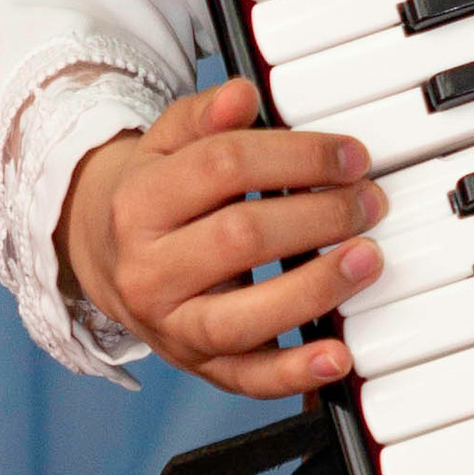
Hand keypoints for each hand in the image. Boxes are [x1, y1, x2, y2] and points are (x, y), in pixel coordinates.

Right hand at [57, 76, 386, 394]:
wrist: (104, 259)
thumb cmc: (154, 196)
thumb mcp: (164, 145)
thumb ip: (203, 116)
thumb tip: (241, 95)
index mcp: (139, 203)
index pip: (223, 167)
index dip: (297, 157)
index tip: (350, 156)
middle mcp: (148, 270)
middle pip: (241, 237)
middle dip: (318, 216)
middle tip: (369, 202)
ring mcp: (172, 325)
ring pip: (244, 316)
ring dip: (315, 288)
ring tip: (367, 258)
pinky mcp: (199, 365)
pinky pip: (248, 379)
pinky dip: (296, 372)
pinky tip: (338, 354)